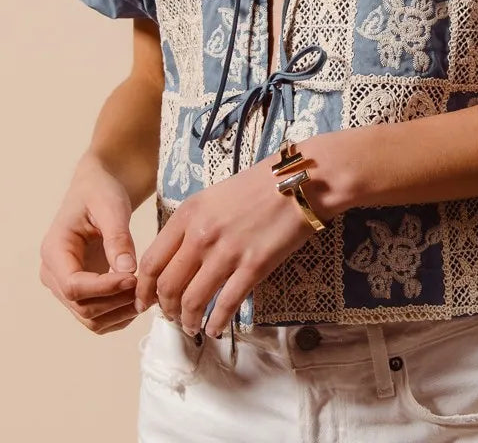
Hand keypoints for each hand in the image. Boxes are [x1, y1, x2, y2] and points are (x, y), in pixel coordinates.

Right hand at [39, 154, 140, 334]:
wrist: (97, 190)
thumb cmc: (100, 192)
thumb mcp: (111, 207)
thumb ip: (117, 238)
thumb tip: (127, 270)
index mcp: (54, 251)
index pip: (73, 286)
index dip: (105, 288)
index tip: (135, 278)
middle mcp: (53, 274)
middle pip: (81, 307)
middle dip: (116, 301)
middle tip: (147, 287)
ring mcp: (65, 286)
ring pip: (90, 318)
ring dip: (119, 313)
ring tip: (146, 293)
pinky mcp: (82, 292)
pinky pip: (98, 317)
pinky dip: (119, 314)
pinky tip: (139, 297)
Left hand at [134, 151, 325, 337]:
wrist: (299, 182)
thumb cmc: (258, 186)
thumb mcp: (213, 197)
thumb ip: (191, 224)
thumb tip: (176, 259)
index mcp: (188, 214)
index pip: (152, 261)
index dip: (144, 289)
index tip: (145, 301)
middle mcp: (201, 235)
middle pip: (168, 286)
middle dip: (165, 308)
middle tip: (170, 316)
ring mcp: (227, 252)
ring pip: (193, 300)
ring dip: (188, 320)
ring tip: (191, 326)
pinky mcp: (253, 267)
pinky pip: (226, 304)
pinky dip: (216, 322)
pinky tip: (215, 329)